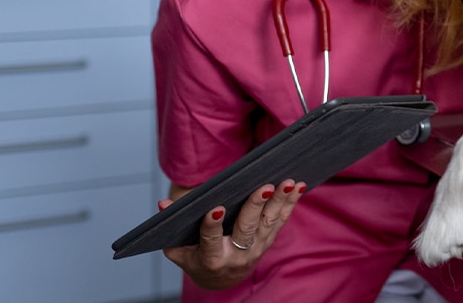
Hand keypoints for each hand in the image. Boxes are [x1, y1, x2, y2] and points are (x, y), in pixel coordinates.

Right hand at [159, 179, 304, 289]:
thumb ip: (171, 227)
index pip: (211, 240)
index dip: (213, 225)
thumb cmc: (195, 257)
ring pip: (268, 223)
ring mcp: (256, 250)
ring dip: (280, 202)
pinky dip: (290, 203)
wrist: (219, 280)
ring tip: (287, 182)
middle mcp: (236, 256)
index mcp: (211, 259)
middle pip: (246, 230)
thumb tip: (163, 205)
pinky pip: (281, 220)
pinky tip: (298, 186)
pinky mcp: (268, 241)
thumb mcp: (178, 248)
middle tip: (263, 187)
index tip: (217, 208)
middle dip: (255, 207)